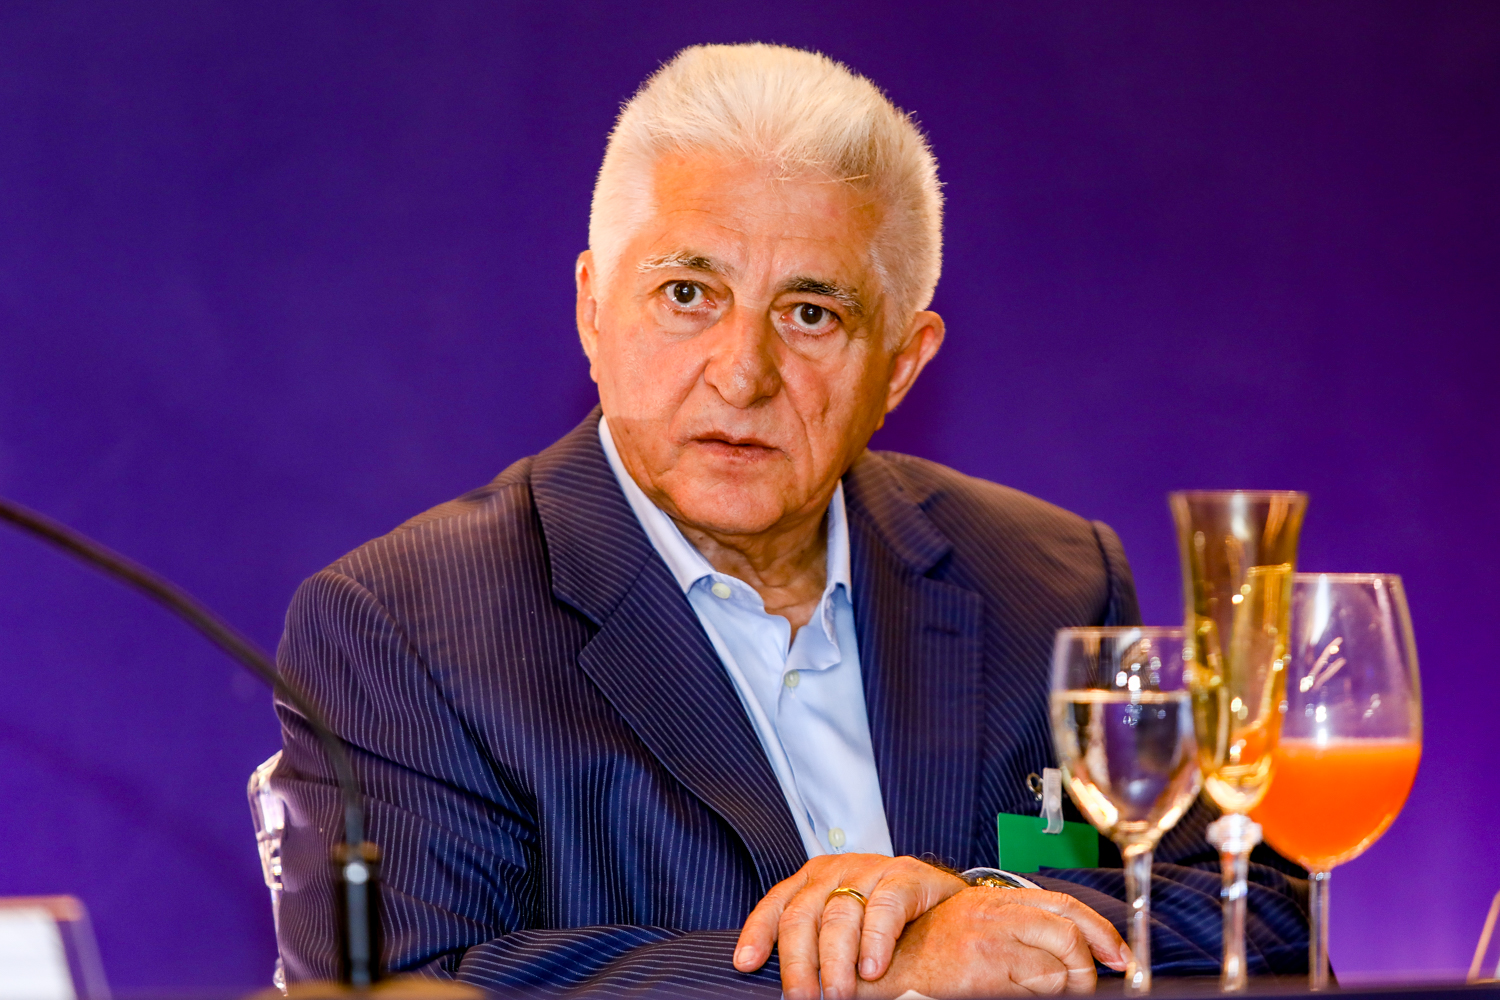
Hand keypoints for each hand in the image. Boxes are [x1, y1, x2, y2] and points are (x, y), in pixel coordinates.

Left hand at [733, 854, 966, 999]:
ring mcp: (870, 870)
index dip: (758, 933)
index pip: (777, 904)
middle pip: (803, 916)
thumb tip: (794, 986)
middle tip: (803, 999)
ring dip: (835, 961)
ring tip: (837, 994)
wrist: (947, 905)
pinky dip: (876, 942)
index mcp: (812, 881)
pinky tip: (873, 970)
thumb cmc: (888, 924)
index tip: (745, 964)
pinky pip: (884, 908)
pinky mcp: (905, 875)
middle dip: (798, 964)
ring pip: (840, 915)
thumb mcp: (844, 929)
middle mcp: (835, 871)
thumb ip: (817, 947)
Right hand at [859, 887, 1130, 997]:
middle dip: (1086, 968)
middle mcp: (994, 917)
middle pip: (1068, 937)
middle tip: (1084, 985)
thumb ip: (1014, 926)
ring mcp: (988, 946)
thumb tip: (1069, 948)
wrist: (880, 958)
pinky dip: (1036, 999)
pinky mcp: (978, 976)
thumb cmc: (926, 947)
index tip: (1119, 957)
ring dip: (1062, 989)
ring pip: (1056, 972)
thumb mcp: (972, 921)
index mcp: (996, 901)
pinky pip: (1029, 993)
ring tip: (1051, 994)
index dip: (1101, 931)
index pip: (1064, 907)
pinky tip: (1020, 997)